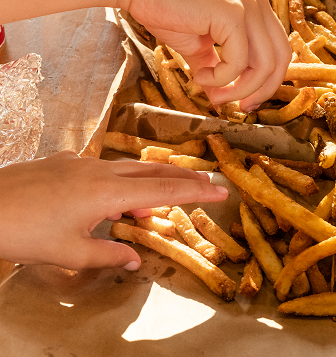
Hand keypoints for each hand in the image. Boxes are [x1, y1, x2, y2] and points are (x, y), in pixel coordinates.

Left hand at [0, 151, 227, 270]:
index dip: (196, 192)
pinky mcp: (62, 162)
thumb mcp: (71, 253)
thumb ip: (109, 255)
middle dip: (182, 178)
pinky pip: (100, 169)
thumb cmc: (26, 233)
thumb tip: (135, 261)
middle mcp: (100, 171)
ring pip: (127, 169)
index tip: (222, 190)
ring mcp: (80, 162)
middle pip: (152, 171)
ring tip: (157, 201)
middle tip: (207, 182)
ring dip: (149, 181)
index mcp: (108, 193)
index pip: (164, 190)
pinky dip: (116, 182)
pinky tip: (106, 197)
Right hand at [124, 0, 290, 110]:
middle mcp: (258, 1)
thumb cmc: (165, 8)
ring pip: (264, 65)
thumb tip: (220, 97)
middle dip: (262, 90)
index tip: (248, 102)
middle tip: (240, 107)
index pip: (279, 50)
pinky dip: (221, 78)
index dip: (268, 81)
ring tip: (213, 92)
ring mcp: (248, 4)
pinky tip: (200, 74)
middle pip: (280, 59)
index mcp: (256, 5)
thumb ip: (216, 66)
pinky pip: (239, 62)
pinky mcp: (232, 13)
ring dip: (239, 88)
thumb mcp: (199, 44)